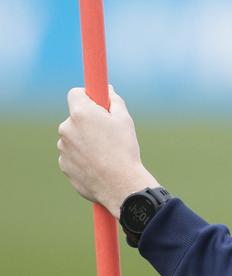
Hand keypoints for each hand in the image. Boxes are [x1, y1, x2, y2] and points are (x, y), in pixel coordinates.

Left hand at [57, 86, 159, 218]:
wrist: (120, 185)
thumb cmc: (124, 150)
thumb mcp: (125, 120)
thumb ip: (114, 101)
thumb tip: (107, 91)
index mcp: (81, 114)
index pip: (75, 93)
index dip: (87, 96)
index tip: (96, 101)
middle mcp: (67, 128)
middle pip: (75, 117)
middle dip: (88, 121)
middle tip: (108, 131)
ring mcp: (63, 147)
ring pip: (74, 137)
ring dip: (86, 140)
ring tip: (106, 153)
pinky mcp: (63, 164)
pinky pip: (73, 155)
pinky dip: (83, 157)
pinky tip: (99, 165)